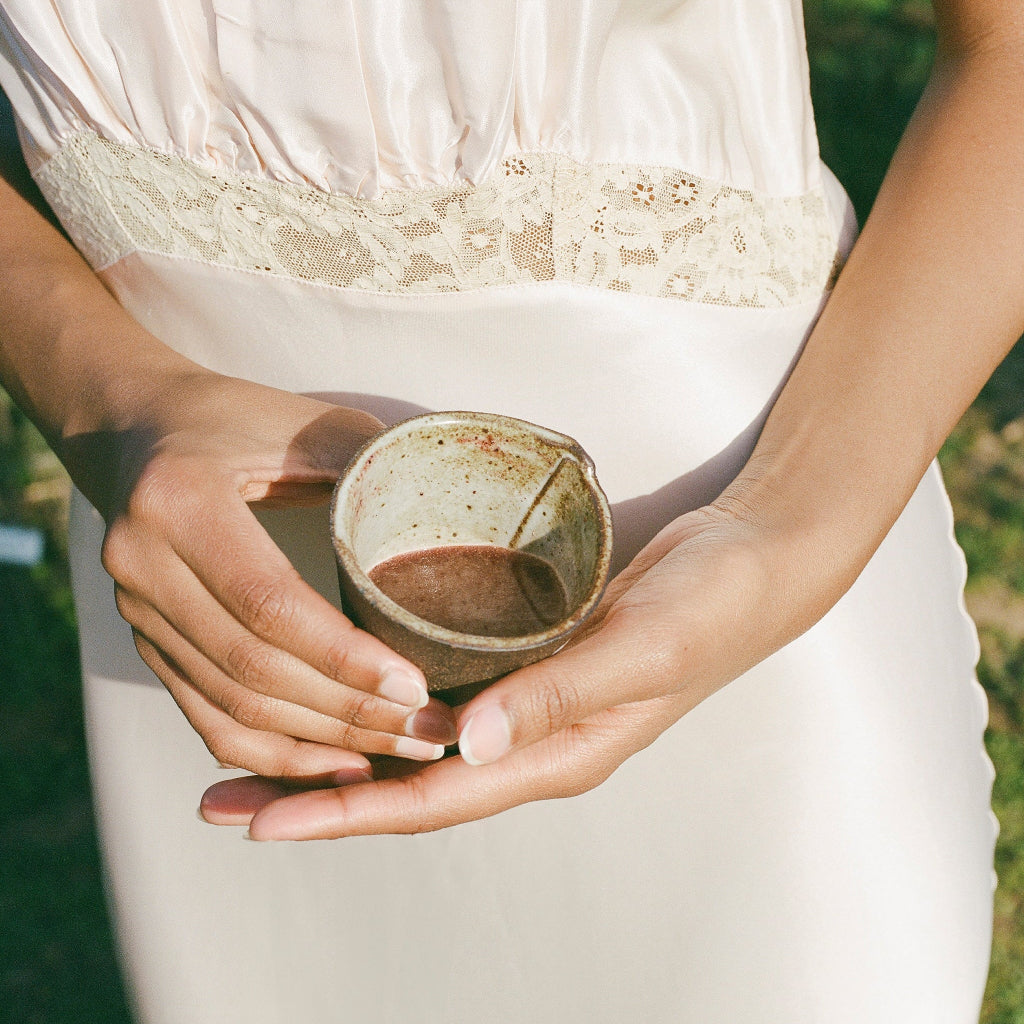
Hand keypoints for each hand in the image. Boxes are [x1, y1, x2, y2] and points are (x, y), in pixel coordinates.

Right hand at [71, 367, 456, 782]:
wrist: (130, 428)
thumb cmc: (228, 418)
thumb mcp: (299, 422)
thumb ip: (367, 463)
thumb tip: (455, 511)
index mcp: (181, 502)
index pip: (270, 604)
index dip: (343, 657)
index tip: (415, 688)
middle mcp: (143, 565)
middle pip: (253, 670)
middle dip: (348, 714)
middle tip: (428, 734)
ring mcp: (136, 612)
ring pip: (231, 706)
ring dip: (319, 745)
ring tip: (398, 753)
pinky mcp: (145, 640)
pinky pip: (206, 717)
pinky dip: (269, 752)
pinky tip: (331, 765)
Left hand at [200, 500, 833, 837]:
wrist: (752, 561)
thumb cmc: (709, 605)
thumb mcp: (644, 648)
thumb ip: (563, 694)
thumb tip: (468, 747)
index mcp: (556, 754)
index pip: (434, 801)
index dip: (346, 814)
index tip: (262, 822)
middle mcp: (530, 741)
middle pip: (406, 786)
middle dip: (316, 798)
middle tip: (223, 800)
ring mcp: (526, 703)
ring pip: (414, 748)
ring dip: (336, 754)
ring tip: (256, 757)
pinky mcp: (524, 661)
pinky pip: (438, 701)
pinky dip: (378, 709)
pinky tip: (339, 693)